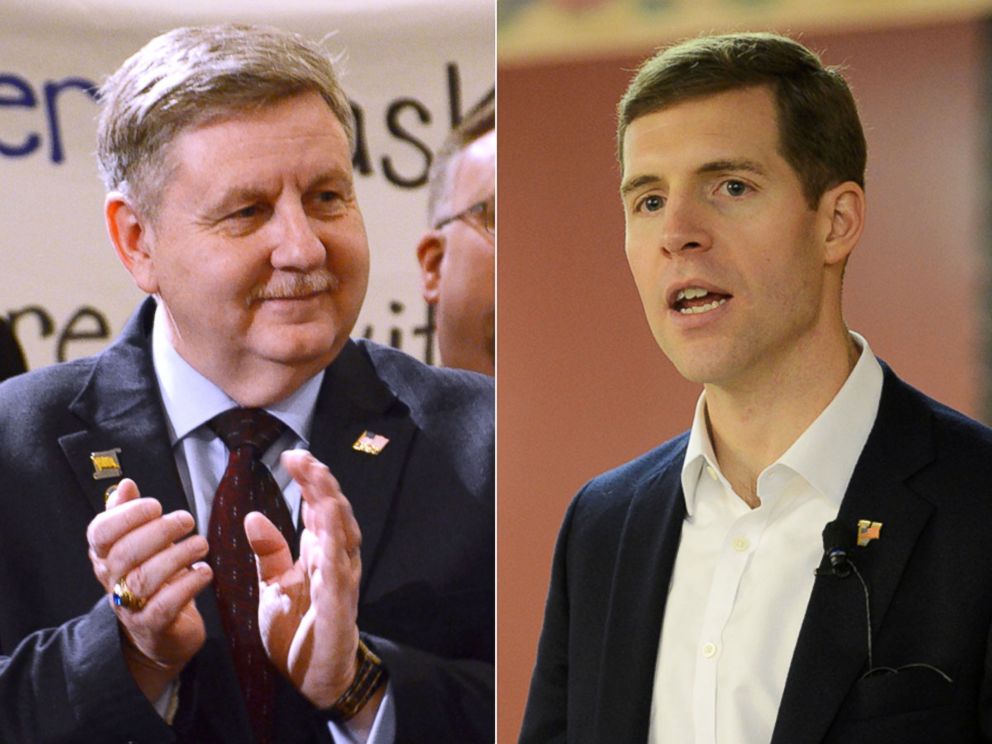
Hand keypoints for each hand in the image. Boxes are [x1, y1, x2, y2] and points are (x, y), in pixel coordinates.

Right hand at [86, 478, 212, 701]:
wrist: (161, 631)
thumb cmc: (153, 577)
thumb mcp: (141, 543)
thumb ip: (129, 514)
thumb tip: (124, 485)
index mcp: (106, 556)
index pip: (100, 533)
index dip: (127, 515)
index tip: (156, 505)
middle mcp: (112, 581)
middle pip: (124, 553)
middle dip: (159, 531)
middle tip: (187, 520)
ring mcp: (129, 607)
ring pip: (144, 579)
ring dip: (177, 556)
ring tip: (201, 544)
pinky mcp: (153, 626)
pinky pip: (165, 605)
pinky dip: (188, 585)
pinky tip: (204, 571)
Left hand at [244, 450, 362, 709]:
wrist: (310, 678)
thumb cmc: (298, 631)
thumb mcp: (274, 586)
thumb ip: (269, 552)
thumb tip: (254, 517)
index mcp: (319, 554)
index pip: (317, 508)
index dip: (309, 482)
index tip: (294, 456)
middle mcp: (334, 560)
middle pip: (333, 512)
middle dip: (321, 484)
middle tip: (305, 458)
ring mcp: (340, 579)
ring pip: (342, 532)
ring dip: (331, 504)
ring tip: (319, 478)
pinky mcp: (338, 602)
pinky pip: (338, 567)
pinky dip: (333, 542)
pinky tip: (325, 521)